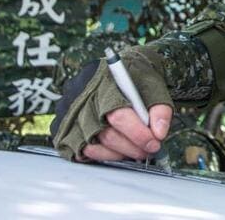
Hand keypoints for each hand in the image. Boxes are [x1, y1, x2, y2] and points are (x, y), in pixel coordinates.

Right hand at [50, 46, 173, 161]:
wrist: (120, 69)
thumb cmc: (136, 77)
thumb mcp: (154, 85)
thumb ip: (159, 110)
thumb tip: (159, 134)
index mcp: (104, 83)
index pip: (118, 115)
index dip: (138, 133)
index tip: (154, 142)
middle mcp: (82, 98)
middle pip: (106, 134)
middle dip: (132, 147)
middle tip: (149, 149)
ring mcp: (71, 115)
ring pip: (94, 146)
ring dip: (119, 153)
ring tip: (136, 149)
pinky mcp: (65, 129)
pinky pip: (82, 152)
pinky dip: (103, 155)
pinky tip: (118, 149)